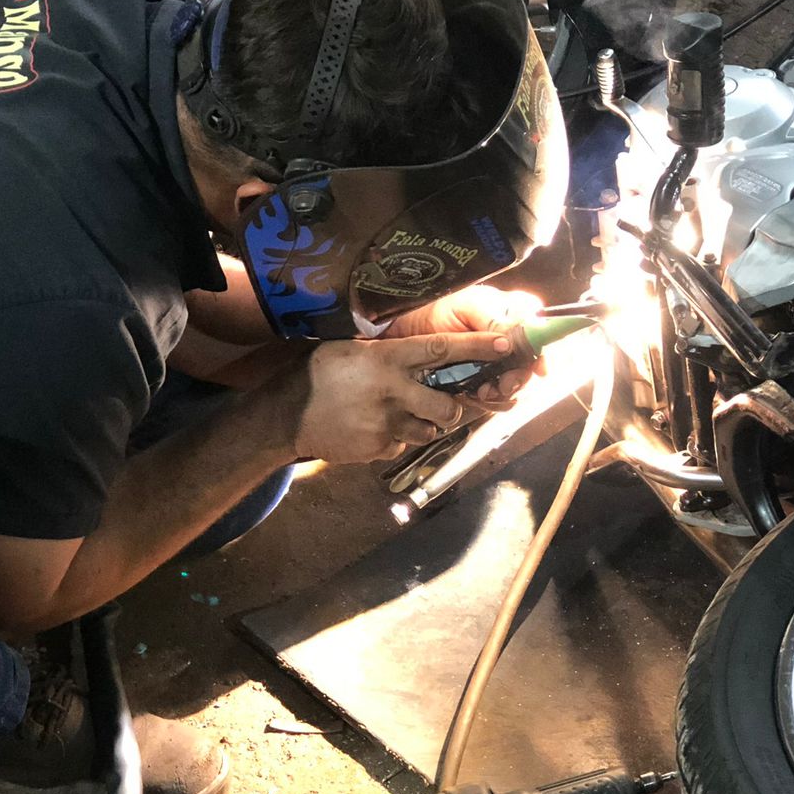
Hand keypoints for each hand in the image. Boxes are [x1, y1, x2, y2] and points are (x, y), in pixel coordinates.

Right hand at [294, 331, 515, 463]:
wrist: (286, 415)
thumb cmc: (319, 373)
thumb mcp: (350, 349)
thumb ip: (386, 350)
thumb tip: (423, 348)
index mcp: (386, 359)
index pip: (441, 350)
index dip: (477, 348)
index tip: (507, 344)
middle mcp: (391, 392)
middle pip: (448, 406)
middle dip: (453, 408)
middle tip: (442, 404)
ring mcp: (386, 424)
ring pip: (428, 430)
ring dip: (420, 424)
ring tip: (394, 415)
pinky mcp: (378, 449)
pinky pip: (402, 445)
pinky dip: (395, 439)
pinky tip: (372, 428)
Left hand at [384, 286, 543, 402]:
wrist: (407, 333)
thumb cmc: (436, 310)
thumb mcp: (467, 307)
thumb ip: (493, 321)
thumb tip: (513, 342)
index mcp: (514, 312)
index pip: (542, 332)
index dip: (542, 352)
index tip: (537, 369)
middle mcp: (511, 339)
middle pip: (531, 366)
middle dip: (517, 379)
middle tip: (501, 385)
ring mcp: (498, 363)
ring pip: (517, 385)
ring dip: (501, 393)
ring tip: (480, 391)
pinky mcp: (484, 382)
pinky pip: (498, 399)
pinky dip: (488, 401)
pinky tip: (471, 395)